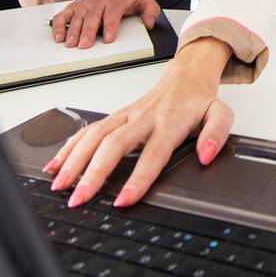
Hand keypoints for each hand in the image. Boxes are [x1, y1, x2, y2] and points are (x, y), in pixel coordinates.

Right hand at [44, 38, 232, 206]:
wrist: (185, 76)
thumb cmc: (199, 102)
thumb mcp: (220, 114)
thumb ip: (216, 134)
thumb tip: (205, 155)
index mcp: (169, 122)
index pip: (152, 154)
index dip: (138, 178)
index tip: (123, 200)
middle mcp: (143, 118)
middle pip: (114, 145)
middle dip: (94, 173)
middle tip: (79, 199)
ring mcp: (125, 116)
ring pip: (94, 136)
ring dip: (75, 160)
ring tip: (60, 185)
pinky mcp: (114, 116)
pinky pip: (87, 130)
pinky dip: (68, 147)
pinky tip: (55, 165)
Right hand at [49, 0, 160, 48]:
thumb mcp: (144, 2)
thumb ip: (151, 11)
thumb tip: (150, 23)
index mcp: (115, 1)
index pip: (113, 14)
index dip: (111, 27)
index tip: (109, 39)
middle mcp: (99, 2)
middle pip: (93, 18)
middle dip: (88, 32)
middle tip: (85, 45)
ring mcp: (85, 4)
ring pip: (78, 17)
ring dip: (73, 31)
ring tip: (70, 44)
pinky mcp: (75, 7)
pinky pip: (64, 14)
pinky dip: (59, 24)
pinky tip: (58, 36)